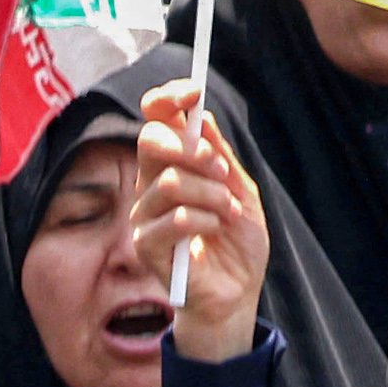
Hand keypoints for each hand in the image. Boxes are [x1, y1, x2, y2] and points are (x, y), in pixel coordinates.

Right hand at [126, 81, 271, 363]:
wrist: (237, 294)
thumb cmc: (238, 243)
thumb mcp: (241, 191)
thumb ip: (220, 156)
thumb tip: (202, 116)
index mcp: (173, 165)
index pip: (155, 120)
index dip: (168, 100)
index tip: (193, 92)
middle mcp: (152, 184)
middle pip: (150, 141)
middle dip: (192, 150)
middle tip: (221, 170)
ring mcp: (146, 214)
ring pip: (169, 182)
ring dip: (211, 195)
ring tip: (228, 213)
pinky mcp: (147, 245)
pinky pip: (176, 218)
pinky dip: (206, 221)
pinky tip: (216, 231)